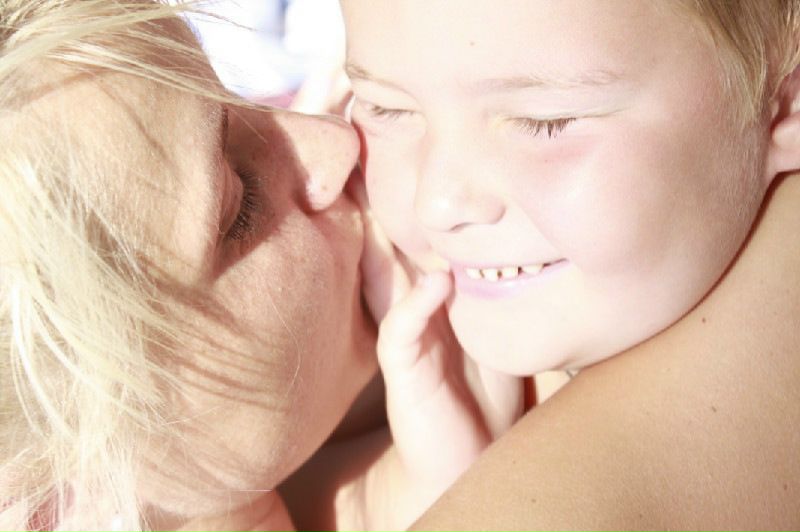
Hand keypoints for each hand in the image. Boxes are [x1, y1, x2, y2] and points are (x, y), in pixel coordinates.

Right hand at [354, 174, 523, 527]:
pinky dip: (417, 304)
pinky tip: (436, 280)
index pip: (401, 230)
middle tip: (358, 141)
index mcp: (422, 288)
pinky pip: (401, 329)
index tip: (389, 141)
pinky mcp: (403, 369)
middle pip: (380, 239)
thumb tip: (499, 233)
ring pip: (376, 273)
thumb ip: (489, 282)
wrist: (474, 452)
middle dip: (370, 196)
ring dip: (374, 236)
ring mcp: (401, 333)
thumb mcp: (492, 323)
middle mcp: (404, 301)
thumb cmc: (487, 386)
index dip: (393, 190)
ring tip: (368, 187)